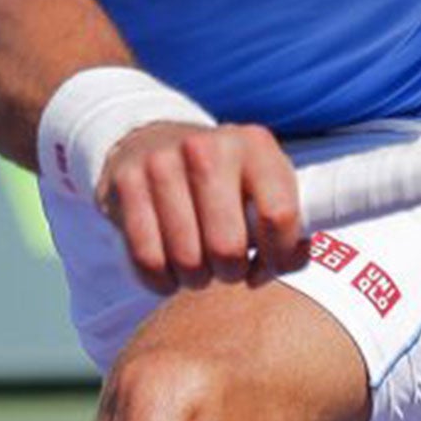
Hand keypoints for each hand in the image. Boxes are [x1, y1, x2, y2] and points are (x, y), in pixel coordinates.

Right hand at [99, 122, 309, 293]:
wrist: (150, 140)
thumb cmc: (220, 179)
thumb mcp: (260, 184)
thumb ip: (289, 223)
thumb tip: (294, 256)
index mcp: (254, 145)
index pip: (280, 216)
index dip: (278, 256)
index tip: (266, 264)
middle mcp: (209, 147)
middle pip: (228, 246)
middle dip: (231, 272)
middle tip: (226, 266)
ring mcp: (163, 162)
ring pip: (187, 260)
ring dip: (196, 279)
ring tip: (198, 265)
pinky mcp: (126, 183)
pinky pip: (147, 260)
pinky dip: (161, 281)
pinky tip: (169, 269)